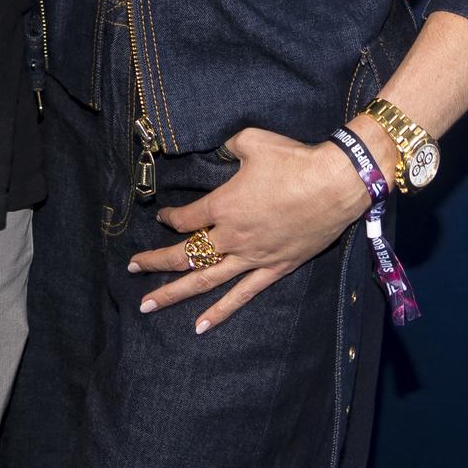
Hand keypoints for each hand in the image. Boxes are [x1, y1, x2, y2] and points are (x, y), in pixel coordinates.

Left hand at [126, 128, 370, 334]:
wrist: (335, 183)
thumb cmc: (293, 159)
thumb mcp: (251, 141)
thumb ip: (227, 145)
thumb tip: (219, 146)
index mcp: (222, 205)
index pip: (185, 218)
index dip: (170, 217)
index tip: (164, 216)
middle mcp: (232, 236)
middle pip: (185, 254)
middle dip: (155, 262)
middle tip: (132, 269)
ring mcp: (252, 257)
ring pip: (205, 280)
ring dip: (174, 294)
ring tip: (147, 306)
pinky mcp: (274, 268)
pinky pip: (242, 295)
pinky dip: (220, 312)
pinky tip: (199, 327)